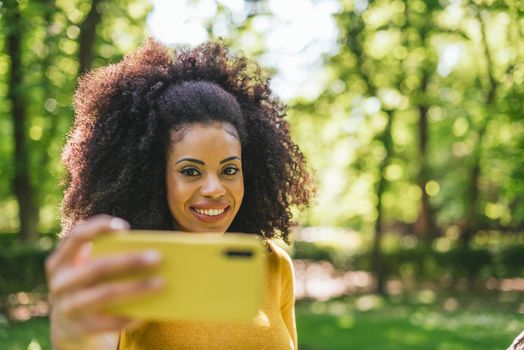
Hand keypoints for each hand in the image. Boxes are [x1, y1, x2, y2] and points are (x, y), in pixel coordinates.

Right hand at [45, 215, 163, 348]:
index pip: (76, 238)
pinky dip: (130, 315)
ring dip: (136, 288)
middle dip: (129, 261)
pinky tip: (149, 311)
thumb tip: (149, 252)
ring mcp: (68, 307)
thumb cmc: (90, 283)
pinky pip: (109, 322)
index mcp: (60, 261)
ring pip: (106, 295)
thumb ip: (107, 255)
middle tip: (158, 258)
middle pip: (98, 268)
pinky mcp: (80, 328)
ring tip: (161, 283)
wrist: (68, 323)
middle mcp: (60, 283)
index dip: (97, 229)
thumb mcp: (88, 267)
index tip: (124, 227)